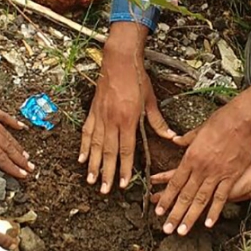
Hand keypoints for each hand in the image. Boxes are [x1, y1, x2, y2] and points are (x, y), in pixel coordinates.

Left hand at [0, 83, 33, 179]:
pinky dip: (14, 124)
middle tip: (31, 169)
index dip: (12, 168)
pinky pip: (5, 119)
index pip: (0, 158)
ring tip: (27, 155)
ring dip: (18, 147)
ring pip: (9, 137)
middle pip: (8, 149)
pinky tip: (21, 127)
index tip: (23, 175)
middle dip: (20, 161)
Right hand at [81, 25, 176, 193]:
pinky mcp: (93, 110)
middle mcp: (112, 120)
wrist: (119, 60)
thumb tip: (170, 136)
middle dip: (106, 172)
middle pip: (108, 152)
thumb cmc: (137, 78)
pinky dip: (83, 146)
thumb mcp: (151, 100)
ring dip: (92, 164)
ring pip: (94, 145)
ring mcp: (100, 116)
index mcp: (128, 119)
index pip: (126, 150)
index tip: (124, 183)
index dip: (125, 168)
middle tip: (104, 189)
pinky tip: (80, 158)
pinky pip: (86, 132)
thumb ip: (157, 121)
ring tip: (90, 180)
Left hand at [150, 108, 250, 234]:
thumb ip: (187, 139)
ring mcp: (216, 174)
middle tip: (165, 228)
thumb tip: (175, 140)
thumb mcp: (199, 129)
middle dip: (174, 214)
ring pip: (199, 200)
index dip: (165, 198)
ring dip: (190, 217)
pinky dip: (214, 212)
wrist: (243, 121)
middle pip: (184, 195)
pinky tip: (207, 224)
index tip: (157, 210)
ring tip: (181, 231)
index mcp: (191, 157)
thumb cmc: (221, 122)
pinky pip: (220, 198)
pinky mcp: (231, 176)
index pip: (174, 182)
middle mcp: (200, 168)